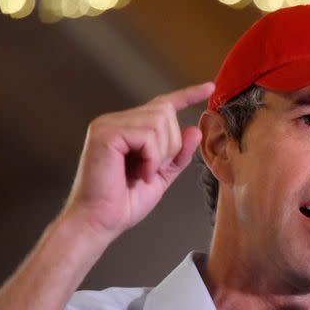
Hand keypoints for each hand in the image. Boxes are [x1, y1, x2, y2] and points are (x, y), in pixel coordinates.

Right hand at [60, 81, 214, 241]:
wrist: (100, 222)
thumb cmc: (124, 203)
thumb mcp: (161, 176)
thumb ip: (178, 154)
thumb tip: (195, 129)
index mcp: (128, 128)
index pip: (162, 104)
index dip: (187, 95)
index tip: (210, 87)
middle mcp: (116, 120)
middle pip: (165, 112)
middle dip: (171, 145)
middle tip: (153, 170)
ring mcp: (108, 124)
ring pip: (159, 121)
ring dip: (161, 153)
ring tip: (143, 172)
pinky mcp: (105, 133)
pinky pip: (147, 135)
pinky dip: (151, 157)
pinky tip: (138, 173)